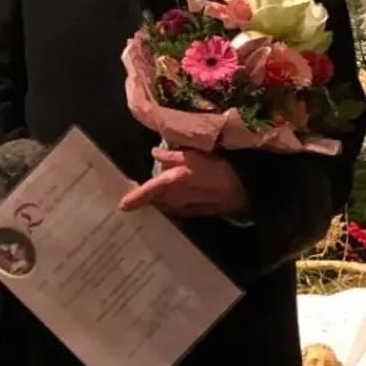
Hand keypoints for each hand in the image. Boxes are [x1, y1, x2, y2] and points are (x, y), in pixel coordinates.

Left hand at [119, 148, 249, 217]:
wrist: (243, 190)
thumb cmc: (220, 169)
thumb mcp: (197, 155)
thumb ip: (173, 155)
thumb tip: (155, 153)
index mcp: (174, 182)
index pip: (149, 190)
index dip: (135, 197)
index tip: (122, 205)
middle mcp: (176, 199)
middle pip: (153, 201)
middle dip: (142, 198)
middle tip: (132, 189)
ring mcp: (184, 208)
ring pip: (163, 206)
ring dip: (154, 201)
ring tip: (146, 194)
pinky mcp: (193, 212)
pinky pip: (173, 209)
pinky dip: (166, 204)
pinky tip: (166, 199)